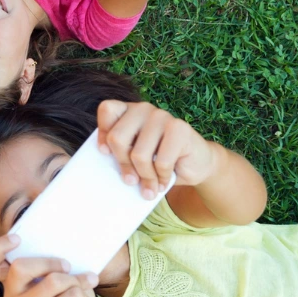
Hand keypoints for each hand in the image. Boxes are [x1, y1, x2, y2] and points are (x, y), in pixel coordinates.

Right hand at [0, 237, 102, 296]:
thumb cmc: (68, 296)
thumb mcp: (58, 274)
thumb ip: (53, 262)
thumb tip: (67, 248)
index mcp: (11, 280)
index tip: (17, 239)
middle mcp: (12, 295)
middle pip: (20, 267)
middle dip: (49, 262)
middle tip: (67, 266)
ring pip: (53, 280)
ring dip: (75, 281)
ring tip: (79, 288)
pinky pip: (71, 295)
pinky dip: (83, 296)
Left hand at [97, 100, 220, 199]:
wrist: (195, 164)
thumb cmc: (159, 162)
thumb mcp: (134, 157)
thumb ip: (121, 155)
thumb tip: (105, 171)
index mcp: (129, 112)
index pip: (107, 110)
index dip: (102, 133)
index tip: (105, 154)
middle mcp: (143, 109)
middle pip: (117, 138)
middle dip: (124, 165)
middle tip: (131, 181)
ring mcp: (162, 116)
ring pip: (139, 154)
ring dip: (145, 178)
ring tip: (149, 187)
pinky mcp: (180, 128)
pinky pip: (161, 162)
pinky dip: (161, 178)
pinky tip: (163, 182)